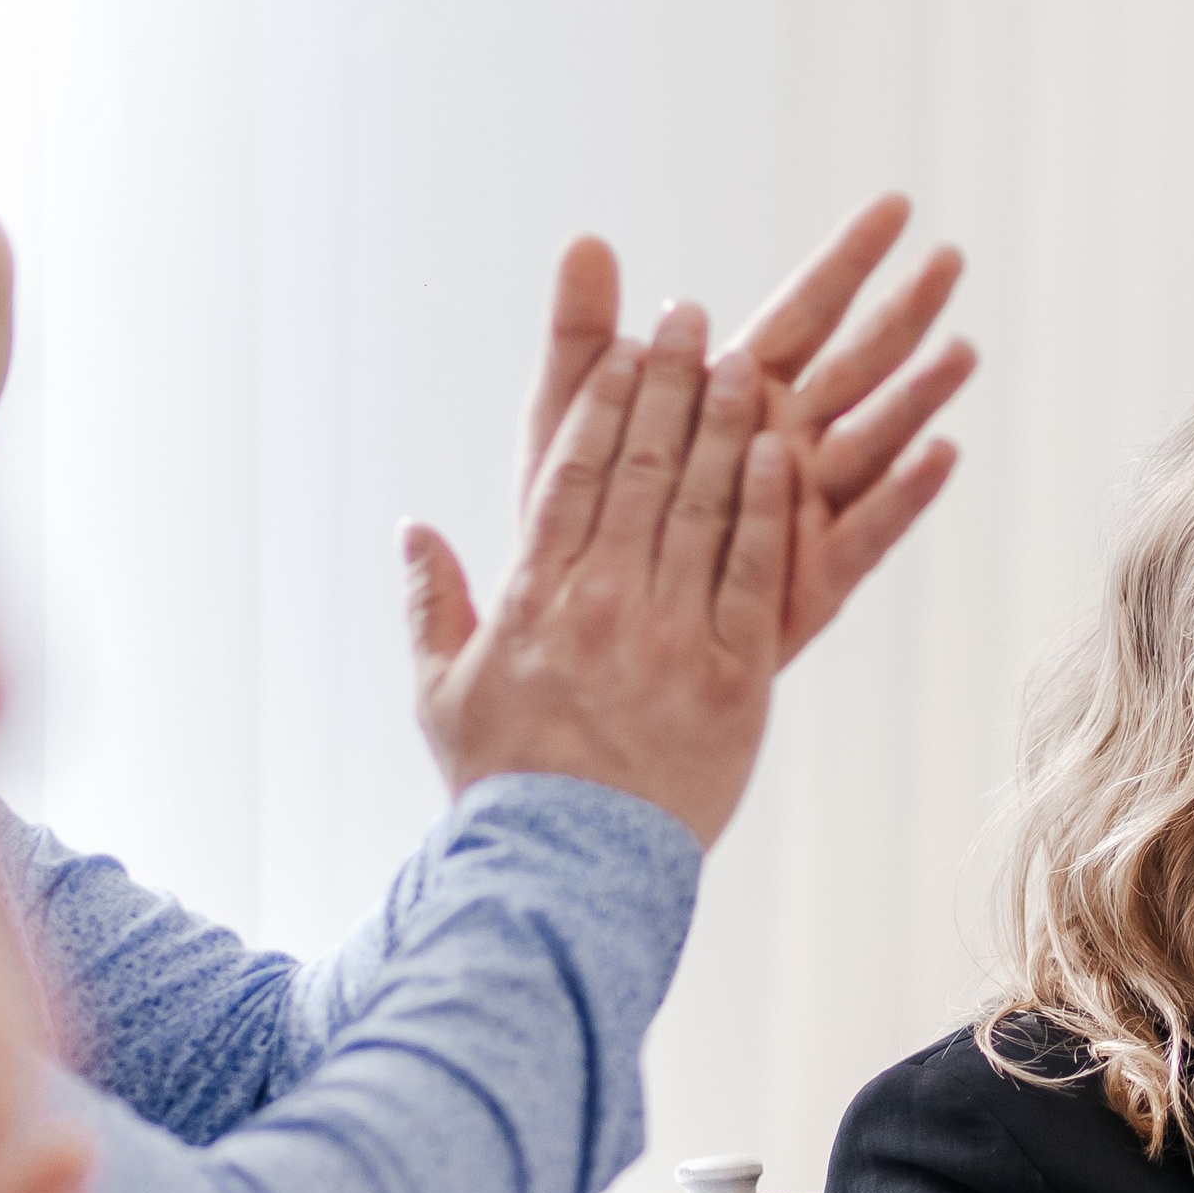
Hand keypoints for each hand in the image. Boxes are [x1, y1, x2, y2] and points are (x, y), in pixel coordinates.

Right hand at [407, 315, 792, 844]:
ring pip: (700, 506)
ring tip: (742, 363)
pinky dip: (767, 508)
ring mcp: (669, 636)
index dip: (601, 398)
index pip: (569, 472)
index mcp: (534, 599)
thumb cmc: (505, 785)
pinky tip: (780, 452)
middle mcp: (602, 603)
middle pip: (638, 468)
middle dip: (665, 384)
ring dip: (722, 426)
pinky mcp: (733, 675)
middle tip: (688, 320)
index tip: (625, 344)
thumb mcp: (441, 696)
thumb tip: (413, 530)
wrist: (567, 872)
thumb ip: (432, 606)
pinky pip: (752, 573)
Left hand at [523, 194, 973, 662]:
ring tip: (962, 352)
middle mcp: (785, 444)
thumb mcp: (566, 424)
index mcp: (737, 396)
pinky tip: (942, 456)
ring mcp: (804, 509)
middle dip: (904, 312)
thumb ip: (581, 338)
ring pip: (873, 440)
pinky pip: (865, 531)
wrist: (585, 648)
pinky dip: (902, 495)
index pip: (805, 310)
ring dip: (917, 397)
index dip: (849, 260)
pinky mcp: (811, 577)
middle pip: (857, 365)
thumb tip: (585, 239)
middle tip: (952, 258)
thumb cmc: (577, 529)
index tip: (896, 206)